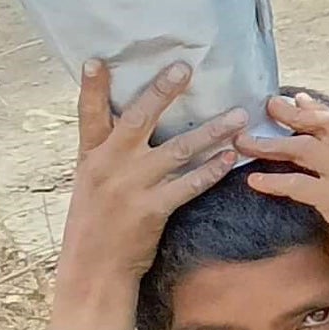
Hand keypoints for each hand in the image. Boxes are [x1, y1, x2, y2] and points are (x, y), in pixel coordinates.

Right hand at [48, 66, 257, 329]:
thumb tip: (131, 124)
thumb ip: (109, 154)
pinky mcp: (152, 209)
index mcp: (90, 157)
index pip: (88, 115)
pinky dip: (213, 170)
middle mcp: (108, 166)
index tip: (97, 59)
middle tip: (185, 67)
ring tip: (240, 114)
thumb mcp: (91, 183)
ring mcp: (130, 187)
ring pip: (177, 149)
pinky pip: (190, 184)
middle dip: (161, 92)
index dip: (91, 88)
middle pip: (136, 119)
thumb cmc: (95, 223)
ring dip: (212, 130)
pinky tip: (233, 157)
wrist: (93, 270)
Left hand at [236, 91, 328, 302]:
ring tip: (245, 143)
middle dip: (294, 114)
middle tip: (268, 106)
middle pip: (325, 125)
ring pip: (306, 148)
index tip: (298, 100)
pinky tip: (255, 180)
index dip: (318, 110)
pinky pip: (298, 183)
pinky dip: (273, 180)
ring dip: (271, 143)